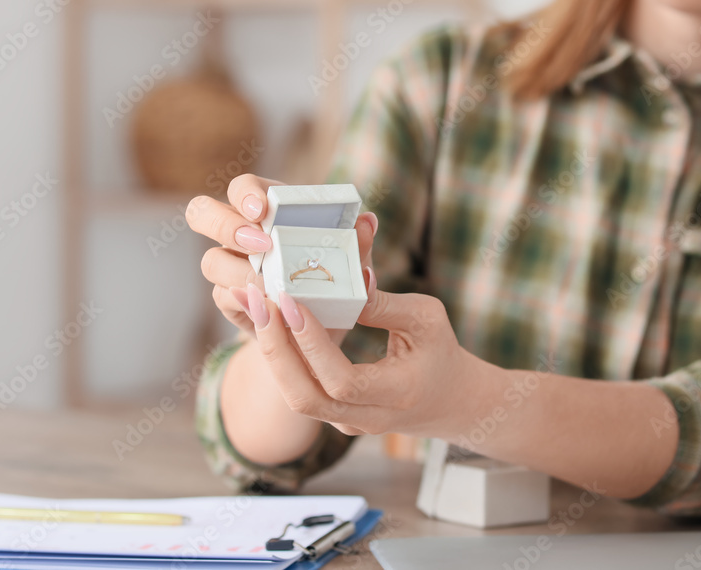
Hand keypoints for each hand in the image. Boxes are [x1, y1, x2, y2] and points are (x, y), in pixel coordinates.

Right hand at [186, 174, 378, 342]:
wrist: (323, 324)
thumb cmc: (334, 276)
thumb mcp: (352, 261)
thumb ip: (359, 242)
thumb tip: (368, 222)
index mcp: (269, 209)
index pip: (244, 187)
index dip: (246, 194)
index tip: (261, 211)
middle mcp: (240, 232)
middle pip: (203, 213)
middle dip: (225, 226)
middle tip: (259, 245)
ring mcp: (229, 265)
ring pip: (211, 261)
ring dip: (239, 273)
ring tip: (271, 285)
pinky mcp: (229, 298)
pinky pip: (222, 296)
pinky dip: (244, 302)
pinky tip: (267, 305)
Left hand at [242, 279, 502, 438]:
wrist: (448, 401)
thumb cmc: (440, 352)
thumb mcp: (427, 319)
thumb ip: (386, 304)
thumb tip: (350, 278)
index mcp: (397, 394)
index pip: (342, 381)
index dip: (312, 345)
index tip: (292, 302)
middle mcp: (367, 418)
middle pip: (305, 399)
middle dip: (275, 349)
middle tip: (257, 299)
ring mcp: (346, 423)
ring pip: (295, 397)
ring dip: (270, 351)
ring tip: (253, 304)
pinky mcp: (333, 416)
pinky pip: (299, 390)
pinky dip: (280, 357)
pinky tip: (267, 322)